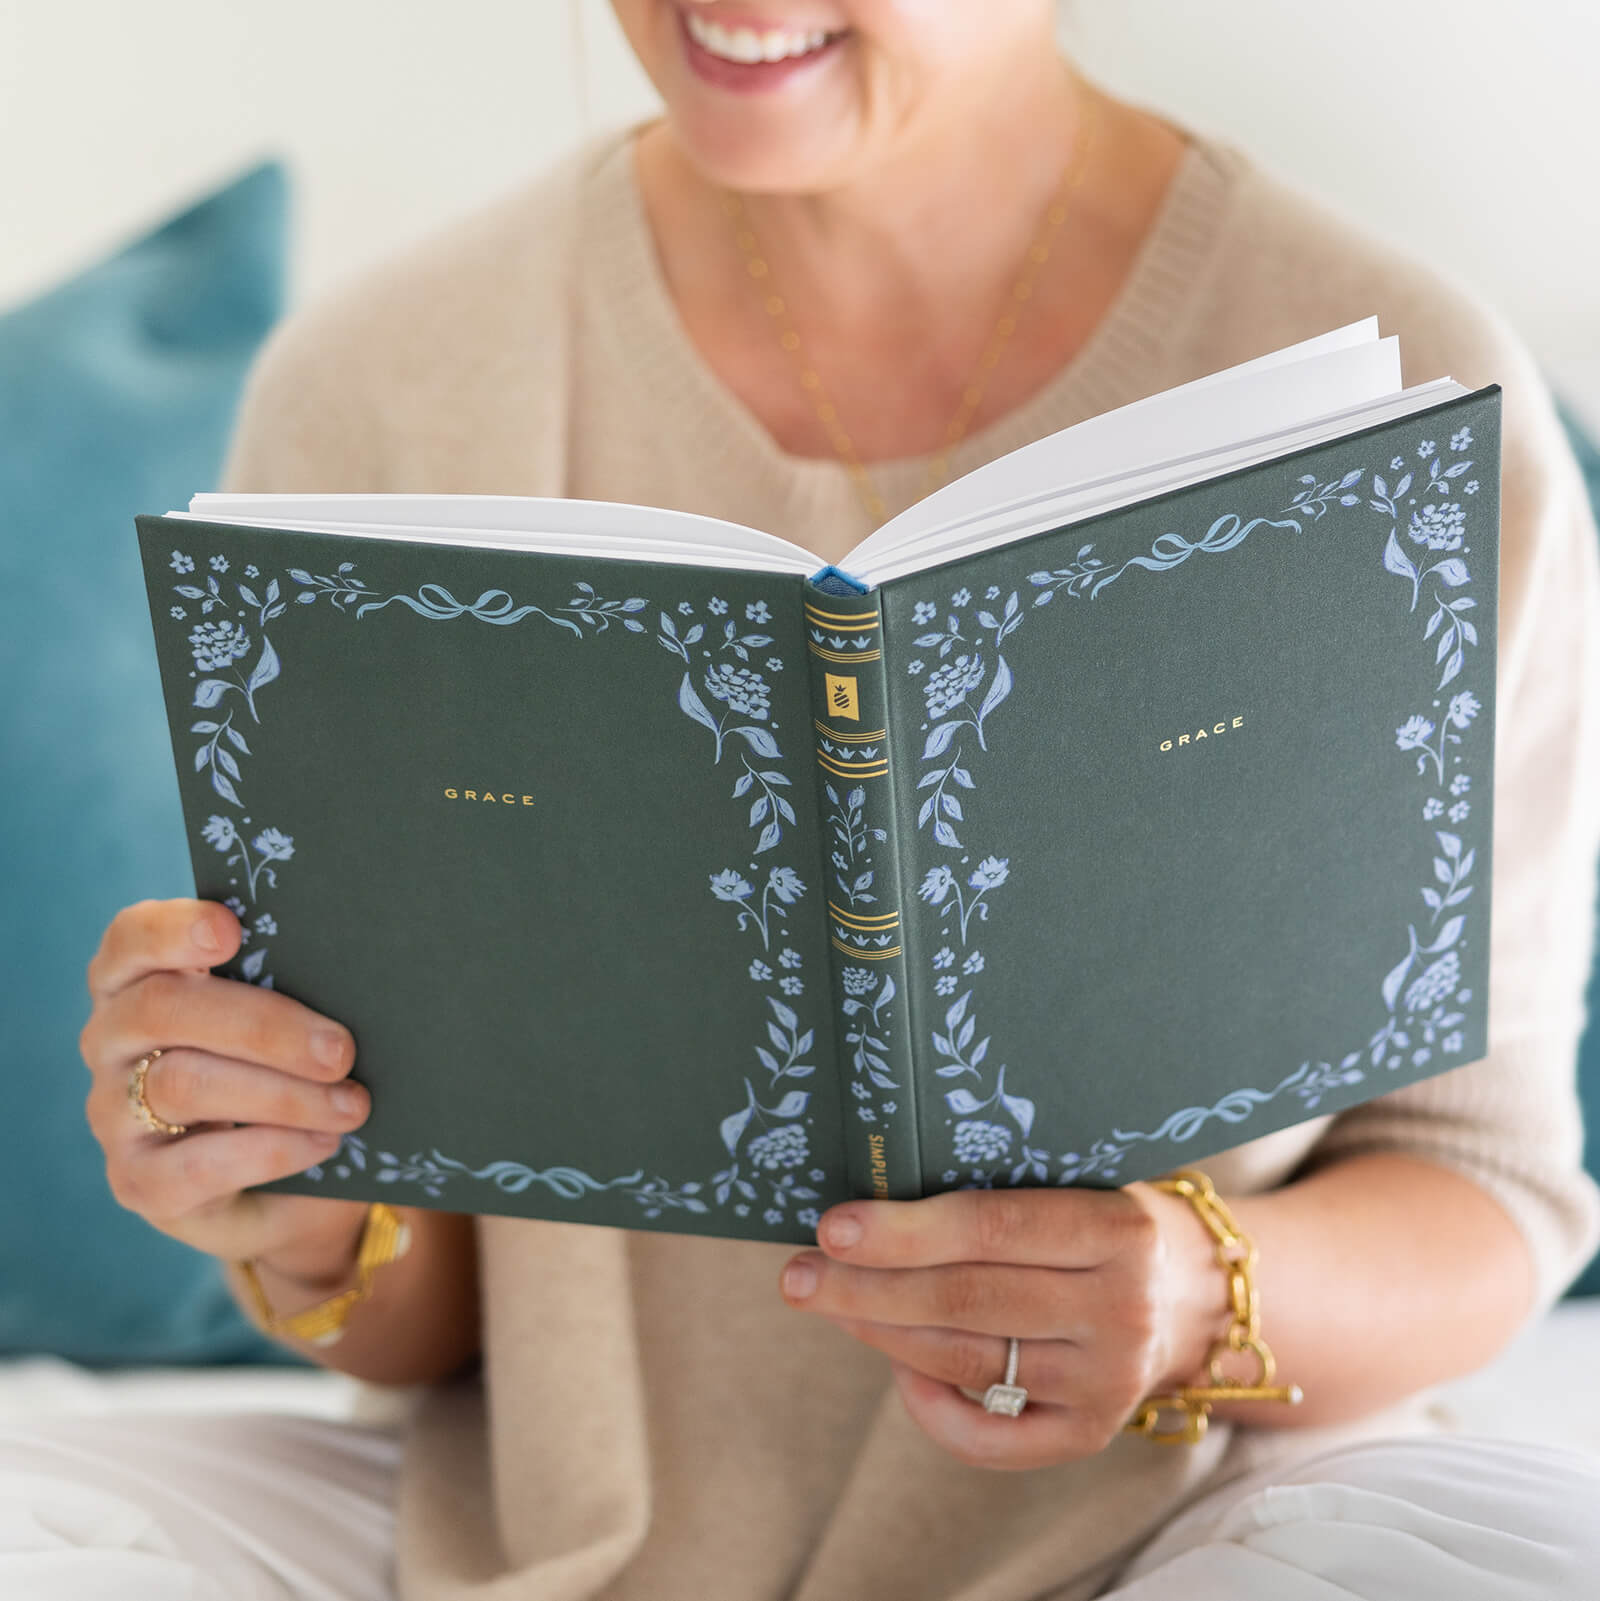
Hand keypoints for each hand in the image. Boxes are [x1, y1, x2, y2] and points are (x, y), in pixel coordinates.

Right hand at [79, 898, 373, 1289]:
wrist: (277, 1186)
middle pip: (162, 1010)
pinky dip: (272, 1149)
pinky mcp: (138, 1182)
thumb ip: (289, 982)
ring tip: (351, 1104)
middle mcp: (110, 1041)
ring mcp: (114, 1115)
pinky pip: (197, 1164)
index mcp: (138, 980)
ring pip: (184, 1085)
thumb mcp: (281, 1021)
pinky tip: (323, 1141)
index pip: (131, 938)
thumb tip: (353, 967)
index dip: (172, 929)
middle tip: (341, 1050)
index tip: (230, 930)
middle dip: (263, 1026)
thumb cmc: (281, 1070)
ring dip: (283, 1095)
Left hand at [778, 1185, 1228, 1469]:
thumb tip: (873, 1182)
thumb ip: (1000, 1181)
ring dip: (881, 1332)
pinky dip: (931, 1404)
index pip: (993, 1227)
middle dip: (867, 1288)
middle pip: (967, 1301)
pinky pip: (990, 1438)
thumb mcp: (1075, 1177)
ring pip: (966, 1361)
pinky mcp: (1092, 1433)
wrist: (1193, 1290)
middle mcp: (1122, 1309)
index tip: (831, 1227)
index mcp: (1118, 1227)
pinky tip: (896, 1365)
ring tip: (825, 1300)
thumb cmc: (1103, 1211)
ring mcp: (1109, 1380)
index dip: (905, 1230)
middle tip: (797, 1275)